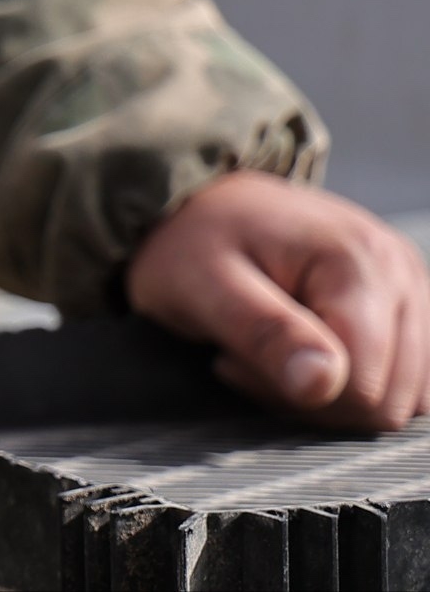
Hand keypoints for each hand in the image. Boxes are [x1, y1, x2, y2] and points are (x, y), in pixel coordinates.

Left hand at [128, 171, 429, 430]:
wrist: (202, 202)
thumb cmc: (193, 240)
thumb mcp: (204, 285)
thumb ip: (265, 332)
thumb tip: (322, 384)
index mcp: (359, 262)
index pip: (361, 388)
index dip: (293, 392)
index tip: (234, 356)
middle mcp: (400, 273)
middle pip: (386, 400)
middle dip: (313, 396)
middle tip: (249, 353)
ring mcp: (412, 290)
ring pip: (400, 397)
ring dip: (332, 392)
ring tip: (274, 348)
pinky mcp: (407, 307)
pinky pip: (403, 382)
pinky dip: (353, 381)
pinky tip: (303, 350)